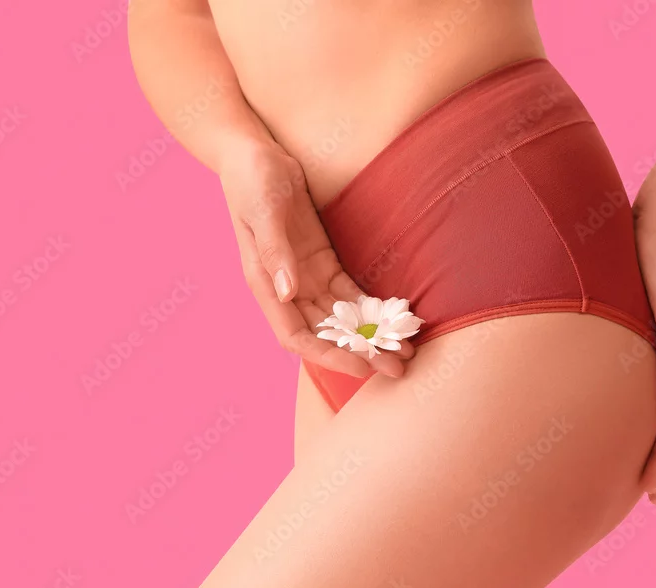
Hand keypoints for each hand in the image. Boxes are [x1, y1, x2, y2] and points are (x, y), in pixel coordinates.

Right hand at [218, 140, 413, 377]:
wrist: (252, 153)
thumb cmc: (251, 180)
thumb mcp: (263, 211)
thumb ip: (274, 252)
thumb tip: (287, 292)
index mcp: (264, 284)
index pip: (296, 336)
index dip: (327, 355)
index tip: (362, 366)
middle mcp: (284, 288)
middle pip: (324, 334)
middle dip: (359, 352)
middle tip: (399, 367)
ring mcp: (303, 275)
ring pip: (338, 317)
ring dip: (368, 335)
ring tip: (404, 348)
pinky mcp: (318, 259)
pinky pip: (346, 292)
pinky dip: (367, 306)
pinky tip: (392, 317)